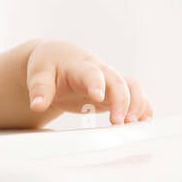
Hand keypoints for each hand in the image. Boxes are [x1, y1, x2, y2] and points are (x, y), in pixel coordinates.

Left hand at [24, 39, 152, 124]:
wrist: (57, 56)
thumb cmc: (48, 64)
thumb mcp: (39, 73)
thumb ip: (40, 88)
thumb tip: (37, 105)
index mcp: (79, 65)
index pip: (91, 73)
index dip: (96, 84)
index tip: (98, 97)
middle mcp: (99, 71)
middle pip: (118, 81)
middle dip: (122, 100)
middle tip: (119, 121)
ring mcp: (109, 80)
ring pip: (131, 86)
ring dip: (136, 104)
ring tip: (133, 124)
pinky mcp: (114, 91)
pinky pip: (134, 95)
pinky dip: (142, 106)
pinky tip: (144, 121)